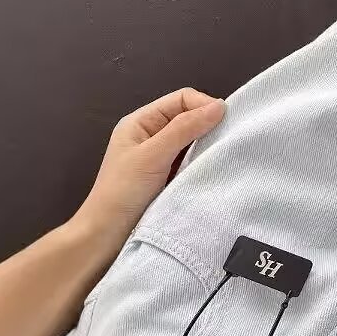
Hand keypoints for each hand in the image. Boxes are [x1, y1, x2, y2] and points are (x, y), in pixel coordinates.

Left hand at [72, 88, 225, 251]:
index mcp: (142, 122)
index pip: (181, 99)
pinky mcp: (170, 179)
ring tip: (223, 156)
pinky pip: (193, 164)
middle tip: (228, 140)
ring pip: (194, 142)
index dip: (204, 105)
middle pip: (189, 118)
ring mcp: (162, 158)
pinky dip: (204, 165)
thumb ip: (184, 129)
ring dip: (208, 147)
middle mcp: (153, 136)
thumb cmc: (122, 193)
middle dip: (209, 125)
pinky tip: (213, 172)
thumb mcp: (153, 155)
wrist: (108, 236)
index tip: (226, 121)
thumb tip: (218, 106)